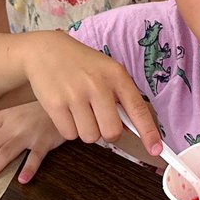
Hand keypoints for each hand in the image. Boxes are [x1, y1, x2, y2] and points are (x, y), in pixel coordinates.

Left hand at [0, 101, 64, 184]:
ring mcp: (28, 134)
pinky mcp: (45, 142)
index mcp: (3, 118)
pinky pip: (36, 157)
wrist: (62, 104)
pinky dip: (29, 168)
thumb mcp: (15, 109)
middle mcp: (12, 126)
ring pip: (6, 152)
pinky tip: (22, 181)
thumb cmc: (37, 110)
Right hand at [21, 32, 161, 155]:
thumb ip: (119, 96)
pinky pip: (69, 134)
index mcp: (115, 74)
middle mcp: (97, 84)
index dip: (148, 132)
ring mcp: (75, 94)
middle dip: (106, 132)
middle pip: (112, 132)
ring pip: (90, 136)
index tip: (156, 150)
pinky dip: (68, 128)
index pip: (138, 109)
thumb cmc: (80, 63)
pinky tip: (65, 110)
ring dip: (85, 130)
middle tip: (98, 119)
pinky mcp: (54, 104)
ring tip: (78, 110)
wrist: (44, 50)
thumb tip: (132, 129)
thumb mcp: (105, 70)